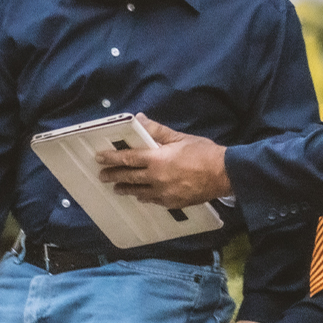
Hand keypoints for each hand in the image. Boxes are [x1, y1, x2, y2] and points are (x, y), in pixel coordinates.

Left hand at [96, 113, 231, 207]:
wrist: (224, 174)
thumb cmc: (203, 153)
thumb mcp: (180, 137)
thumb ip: (157, 130)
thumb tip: (140, 119)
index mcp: (157, 159)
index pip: (128, 158)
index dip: (112, 158)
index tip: (99, 158)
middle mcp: (156, 178)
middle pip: (128, 178)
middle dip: (113, 176)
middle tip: (102, 175)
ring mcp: (164, 193)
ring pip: (138, 192)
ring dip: (126, 189)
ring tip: (117, 188)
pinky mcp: (173, 203)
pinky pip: (153, 201)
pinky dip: (144, 197)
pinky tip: (141, 196)